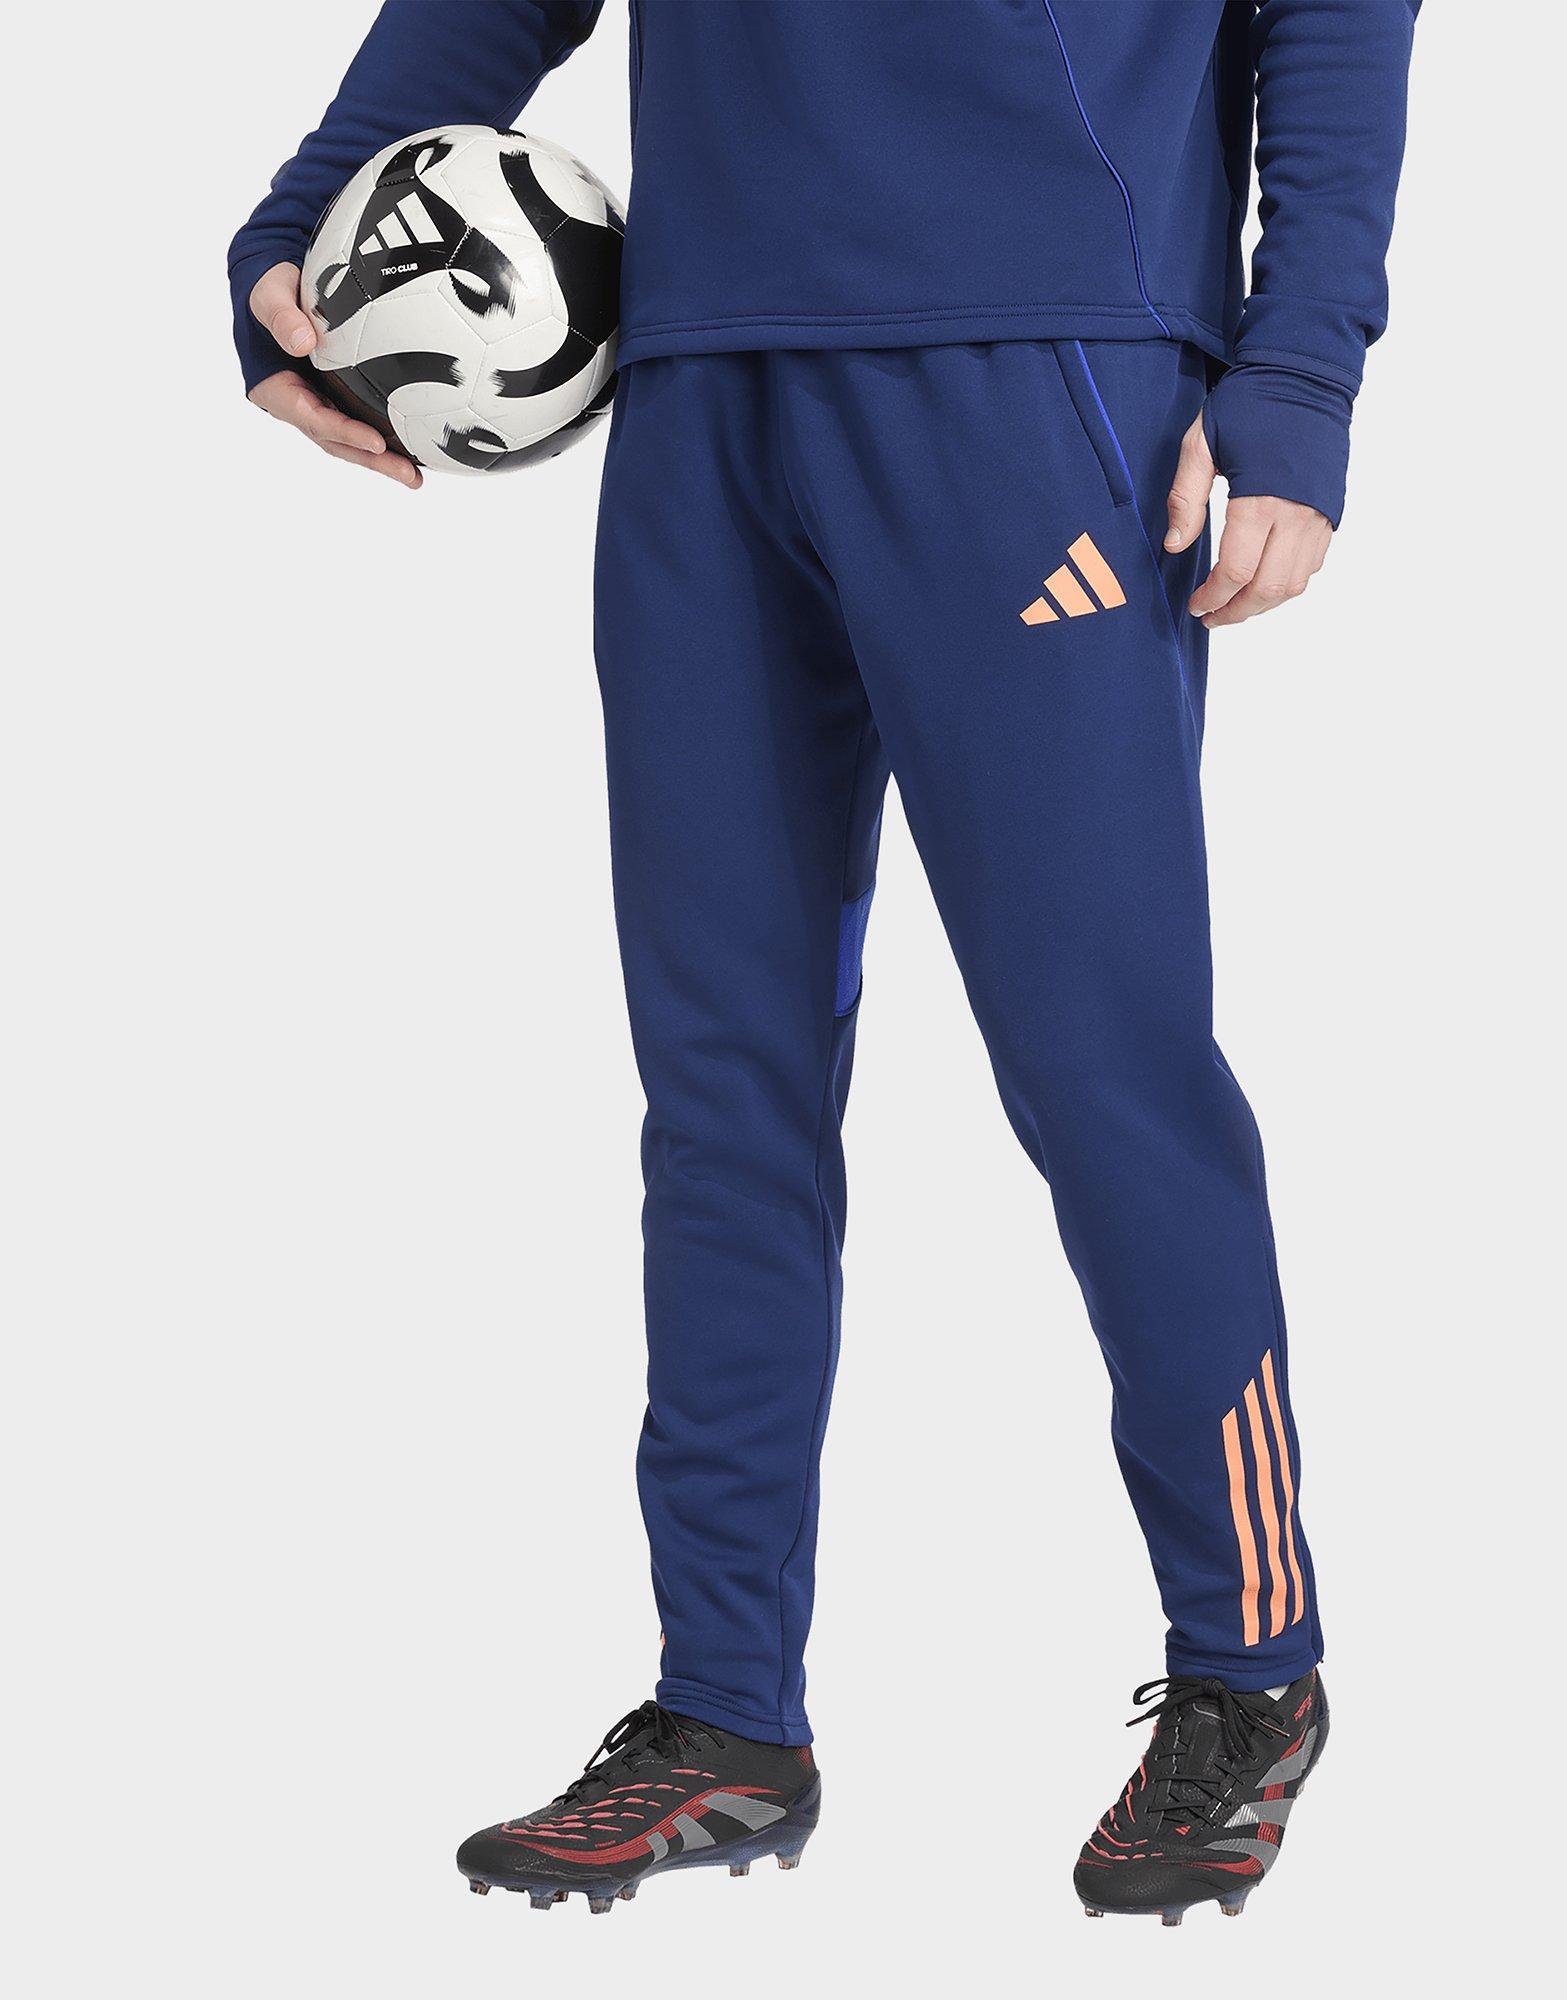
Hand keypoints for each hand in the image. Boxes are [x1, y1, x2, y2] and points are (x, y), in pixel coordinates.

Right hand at [246, 262, 420, 488]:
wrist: (277, 287)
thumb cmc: (271, 290)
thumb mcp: (269, 296)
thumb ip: (282, 317)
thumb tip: (303, 342)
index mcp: (276, 388)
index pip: (312, 419)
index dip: (343, 432)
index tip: (375, 442)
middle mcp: (297, 404)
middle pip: (335, 441)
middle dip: (371, 461)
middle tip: (408, 476)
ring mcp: (317, 404)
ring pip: (349, 439)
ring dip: (381, 459)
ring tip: (415, 477)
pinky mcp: (334, 398)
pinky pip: (360, 421)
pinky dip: (384, 438)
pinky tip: (414, 449)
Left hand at [1164, 413, 1328, 626]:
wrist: (1305, 375)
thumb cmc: (1250, 403)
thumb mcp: (1201, 443)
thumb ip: (1185, 497)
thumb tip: (1174, 546)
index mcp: (1260, 499)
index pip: (1236, 572)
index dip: (1212, 597)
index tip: (1194, 605)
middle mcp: (1296, 514)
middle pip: (1268, 589)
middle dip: (1237, 612)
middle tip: (1212, 617)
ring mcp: (1318, 516)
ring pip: (1295, 584)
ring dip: (1264, 604)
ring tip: (1235, 606)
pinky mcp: (1331, 511)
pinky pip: (1312, 564)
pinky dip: (1287, 583)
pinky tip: (1262, 580)